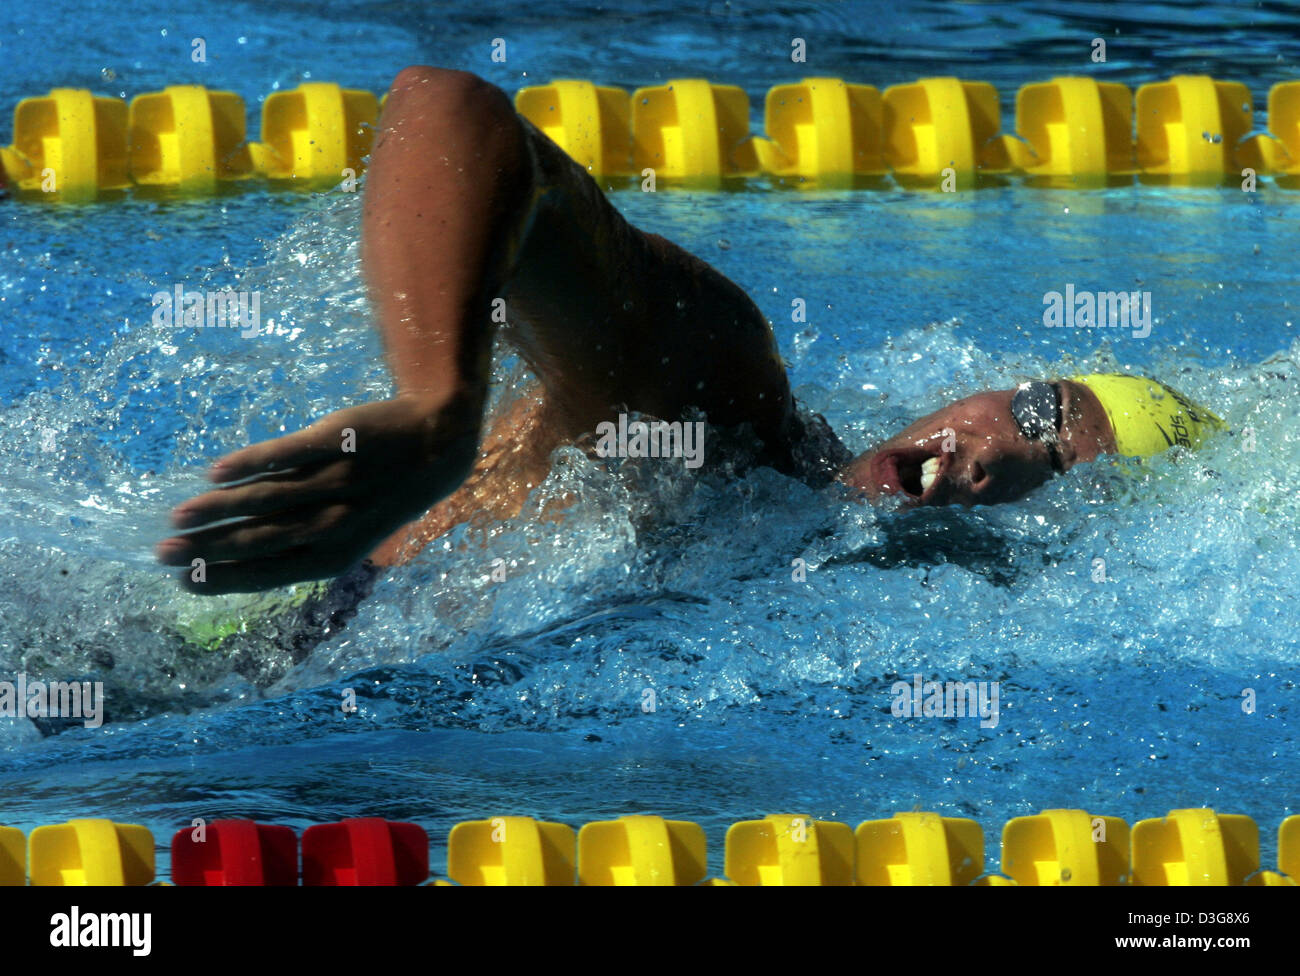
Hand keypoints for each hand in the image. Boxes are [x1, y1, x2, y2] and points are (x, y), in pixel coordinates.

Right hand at [156, 390, 481, 593]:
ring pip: (267, 500)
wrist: (438, 443)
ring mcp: (335, 481)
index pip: (269, 574)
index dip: (224, 579)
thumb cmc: (383, 493)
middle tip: (162, 554)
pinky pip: (286, 455)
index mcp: (336, 555)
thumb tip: (233, 551)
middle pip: (260, 540)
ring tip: (179, 517)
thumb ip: (299, 541)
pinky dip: (250, 464)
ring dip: (219, 509)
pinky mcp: (335, 441)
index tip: (181, 582)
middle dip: (208, 550)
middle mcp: (334, 522)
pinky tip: (215, 472)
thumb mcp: (351, 532)